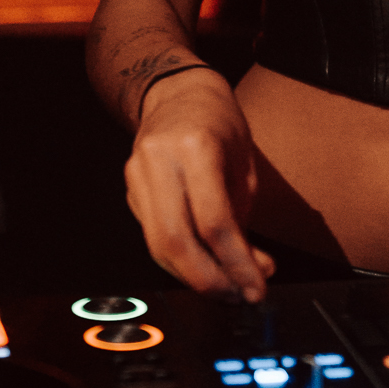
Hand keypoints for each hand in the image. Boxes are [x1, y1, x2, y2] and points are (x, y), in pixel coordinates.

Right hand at [123, 67, 276, 300]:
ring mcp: (138, 175)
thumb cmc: (219, 121)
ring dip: (193, 276)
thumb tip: (255, 269)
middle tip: (238, 295)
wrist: (177, 92)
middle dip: (209, 280)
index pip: (214, 222)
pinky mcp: (131, 190)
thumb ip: (245, 216)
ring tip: (225, 287)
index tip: (257, 287)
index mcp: (195, 147)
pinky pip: (153, 237)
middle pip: (176, 242)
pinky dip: (179, 259)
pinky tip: (204, 266)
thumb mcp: (243, 162)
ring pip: (158, 246)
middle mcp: (159, 161)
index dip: (237, 263)